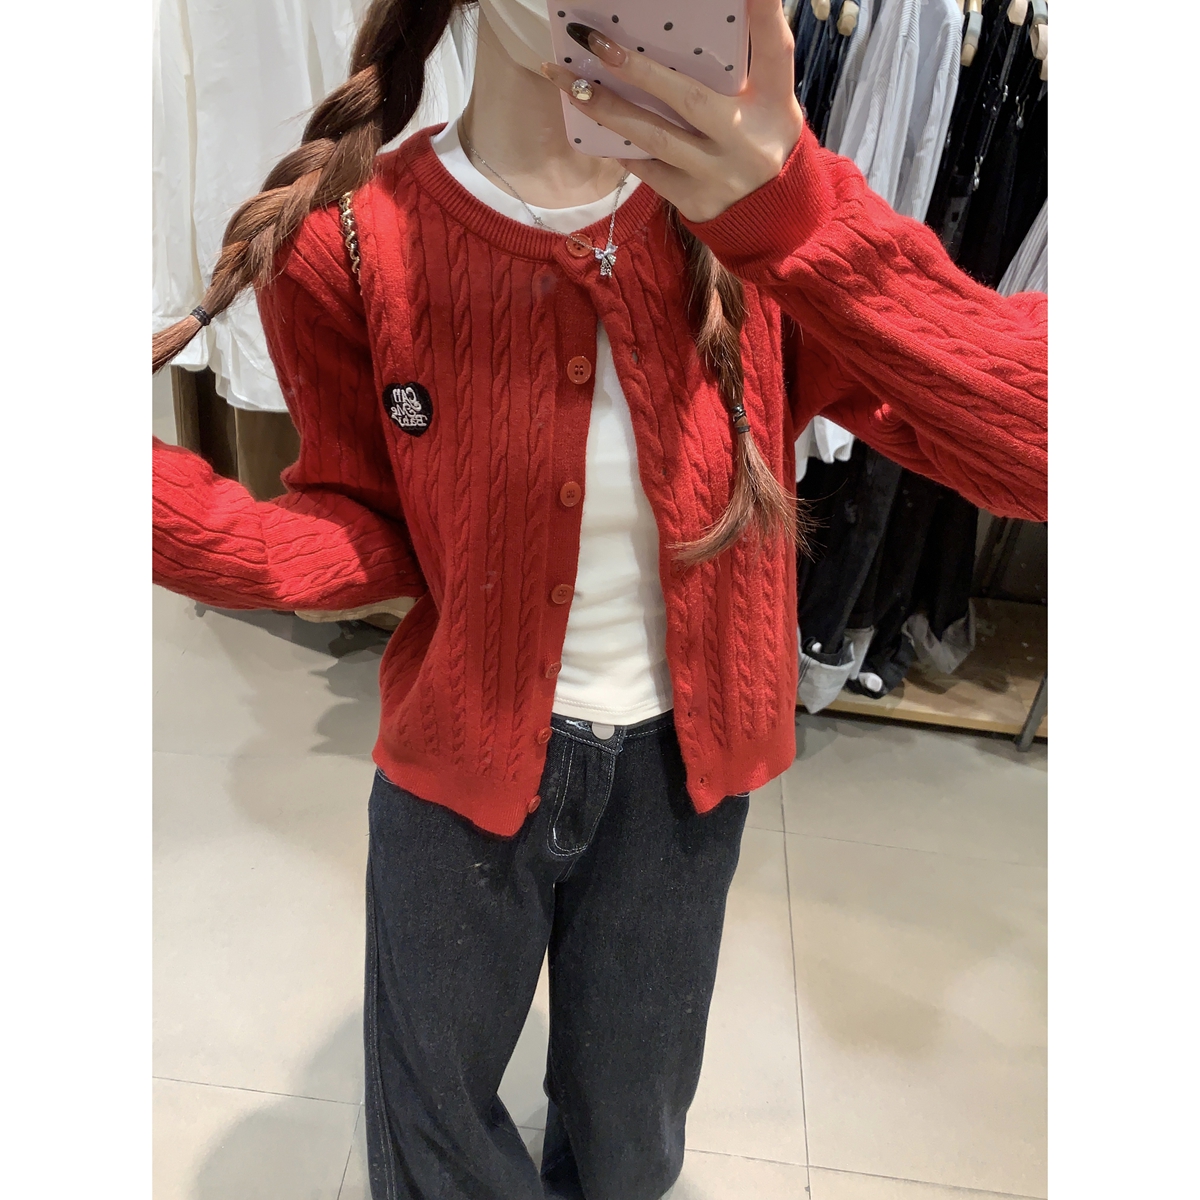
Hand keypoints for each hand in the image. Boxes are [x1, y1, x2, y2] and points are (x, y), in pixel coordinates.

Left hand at [540, 0, 803, 222]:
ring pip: (656, 138)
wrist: (770, 218)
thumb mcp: (770, 101)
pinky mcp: (695, 201)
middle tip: (596, 42)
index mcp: (775, 102)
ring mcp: (719, 175)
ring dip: (608, 109)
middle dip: (639, 70)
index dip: (763, 12)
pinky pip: (647, 169)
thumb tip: (687, 29)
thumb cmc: (761, 139)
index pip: (775, 50)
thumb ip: (745, 64)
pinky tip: (589, 117)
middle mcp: (748, 139)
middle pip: (690, 99)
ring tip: (571, 83)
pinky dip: (618, 143)